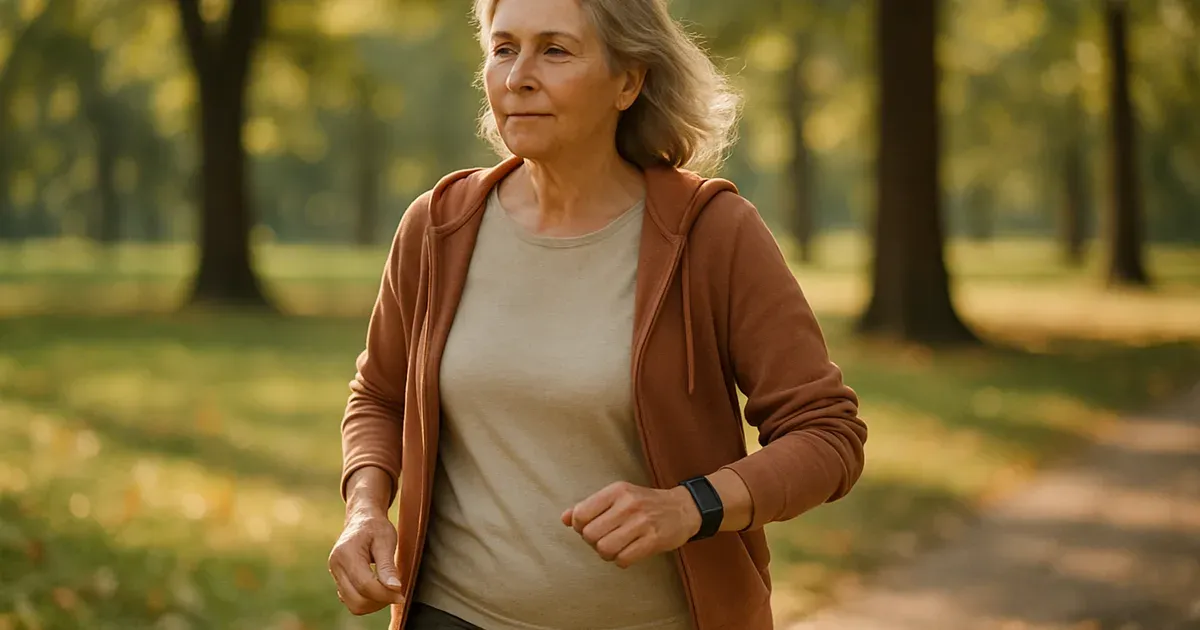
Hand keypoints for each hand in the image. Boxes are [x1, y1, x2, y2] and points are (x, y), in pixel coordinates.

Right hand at [328, 506, 405, 614]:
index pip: (365, 585)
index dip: (385, 595)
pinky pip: (352, 601)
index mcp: (346, 554)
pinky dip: (367, 601)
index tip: (402, 595)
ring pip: (353, 605)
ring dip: (373, 604)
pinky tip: (379, 589)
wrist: (362, 519)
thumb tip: (395, 589)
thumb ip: (388, 566)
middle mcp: (336, 566)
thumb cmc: (376, 527)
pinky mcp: (338, 580)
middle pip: (357, 600)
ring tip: (389, 591)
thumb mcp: (386, 541)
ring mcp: (335, 574)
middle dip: (380, 601)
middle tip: (397, 593)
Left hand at [561, 481, 700, 568]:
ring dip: (606, 553)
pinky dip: (621, 560)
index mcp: (616, 491)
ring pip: (605, 549)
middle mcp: (628, 504)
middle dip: (593, 542)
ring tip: (615, 547)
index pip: (581, 514)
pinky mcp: (653, 540)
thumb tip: (564, 518)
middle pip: (590, 534)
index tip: (590, 527)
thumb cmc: (645, 503)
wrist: (682, 509)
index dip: (579, 526)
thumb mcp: (618, 496)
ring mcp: (642, 523)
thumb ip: (590, 506)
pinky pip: (623, 559)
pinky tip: (628, 552)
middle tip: (604, 539)